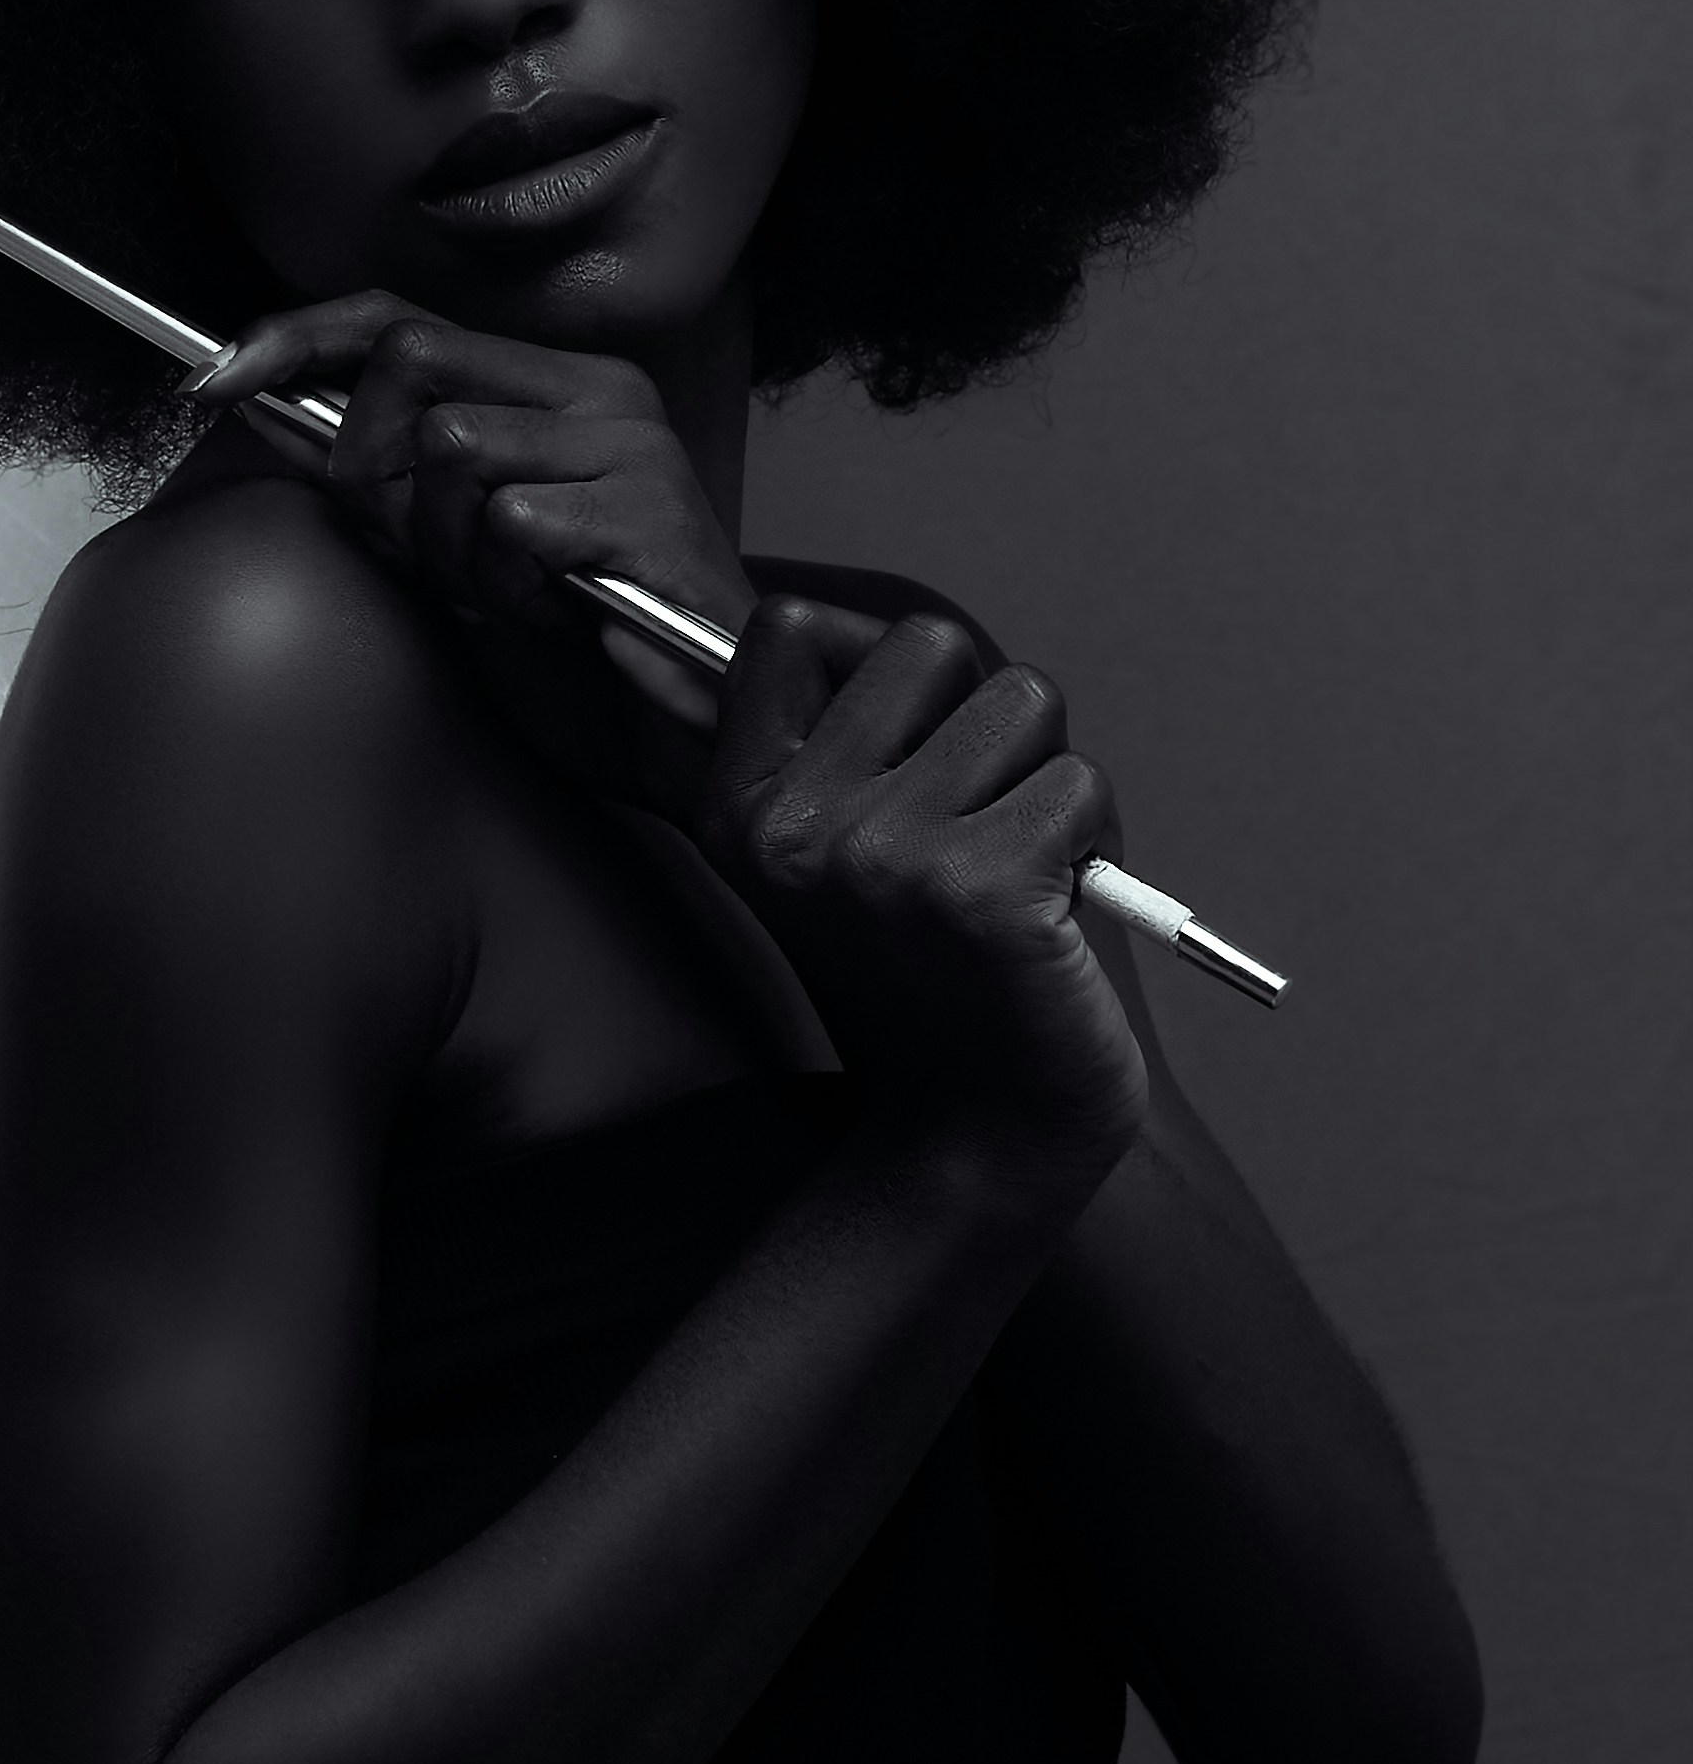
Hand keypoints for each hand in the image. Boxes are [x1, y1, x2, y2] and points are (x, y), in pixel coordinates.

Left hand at [192, 296, 748, 810]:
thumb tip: (268, 414)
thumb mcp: (451, 551)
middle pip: (410, 360)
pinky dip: (502, 588)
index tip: (212, 382)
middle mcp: (601, 393)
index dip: (295, 338)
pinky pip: (511, 524)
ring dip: (443, 544)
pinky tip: (548, 617)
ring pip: (451, 445)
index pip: (397, 317)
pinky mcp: (650, 512)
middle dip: (370, 465)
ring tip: (500, 595)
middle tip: (414, 552)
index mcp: (554, 385)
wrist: (689, 743)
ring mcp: (632, 446)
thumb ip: (384, 481)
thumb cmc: (576, 651)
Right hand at [701, 598, 1147, 1201]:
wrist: (979, 1138)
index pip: (792, 628)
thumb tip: (671, 625)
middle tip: (970, 824)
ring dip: (1046, 776)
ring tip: (1016, 866)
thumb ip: (786, 734)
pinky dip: (1091, 840)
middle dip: (978, 718)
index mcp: (737, 807)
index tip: (898, 752)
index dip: (875, 668)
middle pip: (926, 642)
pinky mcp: (984, 890)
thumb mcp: (815, 856)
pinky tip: (1050, 911)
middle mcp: (792, 824)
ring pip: (1023, 700)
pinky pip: (1079, 782)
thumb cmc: (923, 979)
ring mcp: (884, 855)